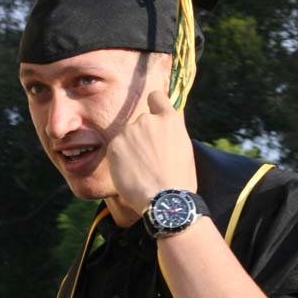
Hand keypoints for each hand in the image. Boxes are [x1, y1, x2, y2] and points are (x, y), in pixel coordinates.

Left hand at [107, 89, 196, 212]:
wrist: (165, 200)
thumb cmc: (179, 179)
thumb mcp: (183, 148)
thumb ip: (170, 132)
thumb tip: (161, 129)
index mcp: (169, 119)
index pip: (155, 97)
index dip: (153, 106)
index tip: (152, 117)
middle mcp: (148, 119)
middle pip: (140, 122)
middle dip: (142, 136)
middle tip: (149, 159)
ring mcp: (129, 131)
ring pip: (127, 136)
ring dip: (130, 148)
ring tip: (141, 170)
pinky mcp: (114, 145)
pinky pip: (116, 149)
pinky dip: (120, 159)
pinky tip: (131, 174)